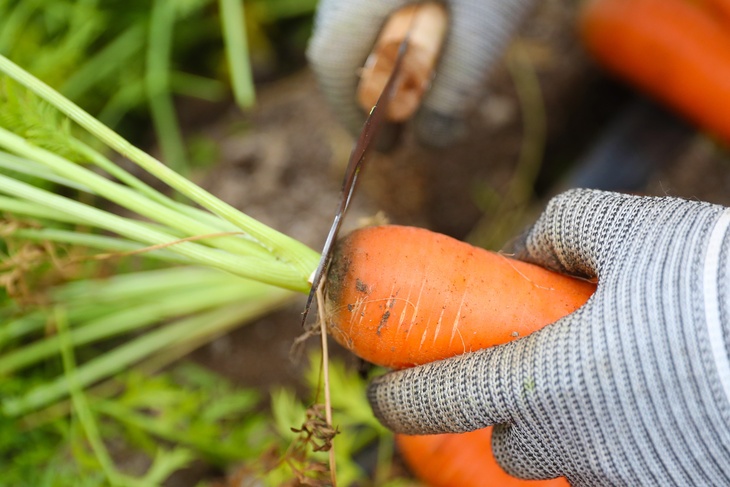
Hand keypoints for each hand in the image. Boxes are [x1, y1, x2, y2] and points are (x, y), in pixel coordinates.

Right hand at [306, 0, 535, 146]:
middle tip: (404, 127)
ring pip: (358, 20)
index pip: (333, 60)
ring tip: (423, 88)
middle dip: (371, 91)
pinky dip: (401, 32)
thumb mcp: (489, 24)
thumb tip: (431, 141)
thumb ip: (455, 89)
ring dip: (386, 62)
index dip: (353, 114)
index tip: (383, 148)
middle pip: (340, 40)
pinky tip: (434, 39)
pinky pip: (376, 2)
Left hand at [367, 189, 729, 484]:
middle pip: (506, 442)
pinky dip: (612, 446)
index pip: (443, 401)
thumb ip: (550, 233)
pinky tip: (642, 407)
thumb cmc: (706, 277)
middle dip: (502, 411)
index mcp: (547, 382)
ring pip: (562, 463)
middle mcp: (577, 444)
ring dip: (562, 432)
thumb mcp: (617, 226)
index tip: (384, 393)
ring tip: (601, 385)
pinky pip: (616, 473)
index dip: (401, 399)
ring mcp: (625, 476)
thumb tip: (516, 250)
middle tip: (524, 372)